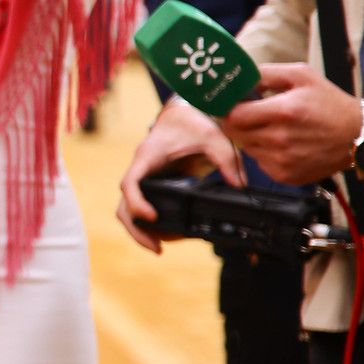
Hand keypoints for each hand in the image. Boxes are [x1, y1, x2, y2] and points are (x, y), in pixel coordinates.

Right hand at [116, 98, 243, 251]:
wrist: (182, 115)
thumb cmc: (192, 124)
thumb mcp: (213, 137)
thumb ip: (227, 159)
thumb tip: (239, 185)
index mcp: (147, 157)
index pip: (130, 183)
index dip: (137, 202)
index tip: (152, 217)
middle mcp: (139, 170)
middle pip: (123, 205)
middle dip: (135, 229)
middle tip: (156, 248)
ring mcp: (143, 180)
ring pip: (127, 210)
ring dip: (139, 231)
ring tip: (159, 248)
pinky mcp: (150, 186)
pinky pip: (140, 208)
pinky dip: (147, 224)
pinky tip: (163, 235)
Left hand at [221, 63, 360, 185]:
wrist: (359, 136)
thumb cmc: (330, 103)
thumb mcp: (301, 76)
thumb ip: (266, 74)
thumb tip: (238, 77)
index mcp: (284, 111)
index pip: (233, 116)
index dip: (229, 110)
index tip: (233, 105)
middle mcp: (281, 139)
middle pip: (236, 133)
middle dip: (237, 123)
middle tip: (249, 115)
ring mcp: (283, 160)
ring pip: (247, 148)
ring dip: (251, 137)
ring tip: (271, 128)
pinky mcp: (286, 175)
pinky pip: (260, 163)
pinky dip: (265, 153)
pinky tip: (282, 144)